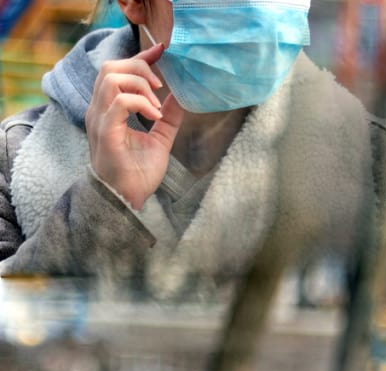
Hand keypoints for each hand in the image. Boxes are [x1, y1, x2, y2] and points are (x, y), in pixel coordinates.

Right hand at [85, 42, 183, 209]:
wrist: (127, 200)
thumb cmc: (138, 172)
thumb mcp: (160, 138)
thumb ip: (169, 116)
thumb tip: (182, 96)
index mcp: (109, 109)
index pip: (117, 70)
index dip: (141, 57)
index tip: (162, 52)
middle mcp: (99, 110)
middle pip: (110, 67)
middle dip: (140, 68)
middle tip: (161, 88)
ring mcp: (100, 120)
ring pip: (111, 78)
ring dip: (141, 85)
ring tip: (156, 107)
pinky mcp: (106, 132)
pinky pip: (119, 102)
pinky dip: (141, 103)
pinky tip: (155, 117)